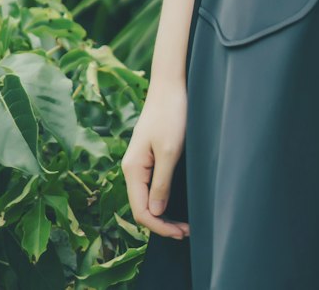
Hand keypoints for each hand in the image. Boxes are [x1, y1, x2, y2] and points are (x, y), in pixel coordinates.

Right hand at [122, 80, 189, 239]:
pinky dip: (162, 200)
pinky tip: (175, 204)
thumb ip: (161, 183)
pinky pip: (152, 186)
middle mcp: (132, 168)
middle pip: (142, 207)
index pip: (140, 211)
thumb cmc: (170, 114)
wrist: (170, 84)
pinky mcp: (149, 156)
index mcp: (132, 169)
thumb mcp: (169, 151)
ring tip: (183, 224)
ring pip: (147, 198)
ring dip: (163, 214)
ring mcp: (140, 162)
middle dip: (162, 224)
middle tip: (186, 232)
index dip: (159, 227)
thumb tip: (155, 213)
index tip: (181, 232)